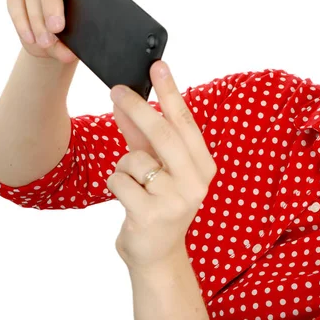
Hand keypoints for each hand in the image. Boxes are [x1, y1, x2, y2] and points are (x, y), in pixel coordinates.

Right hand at [6, 0, 106, 63]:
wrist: (57, 47)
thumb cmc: (78, 40)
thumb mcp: (83, 43)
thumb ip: (78, 46)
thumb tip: (68, 53)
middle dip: (53, 1)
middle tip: (57, 28)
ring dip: (38, 19)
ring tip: (46, 42)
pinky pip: (15, 2)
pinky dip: (21, 21)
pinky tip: (30, 38)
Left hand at [106, 61, 217, 270]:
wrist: (157, 254)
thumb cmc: (157, 203)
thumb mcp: (155, 167)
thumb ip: (141, 136)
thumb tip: (122, 101)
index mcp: (203, 166)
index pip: (186, 122)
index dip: (170, 92)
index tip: (158, 65)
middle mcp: (196, 181)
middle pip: (163, 133)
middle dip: (137, 107)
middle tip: (116, 90)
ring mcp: (176, 200)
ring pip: (134, 159)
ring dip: (124, 166)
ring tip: (134, 185)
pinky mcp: (151, 215)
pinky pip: (119, 181)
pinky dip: (116, 185)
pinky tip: (128, 200)